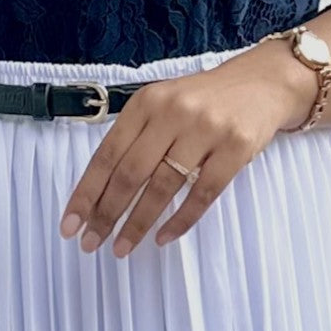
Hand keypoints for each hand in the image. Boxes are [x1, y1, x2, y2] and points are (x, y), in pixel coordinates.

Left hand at [58, 44, 311, 257]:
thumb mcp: (163, 103)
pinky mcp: (235, 148)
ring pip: (163, 187)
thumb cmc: (202, 100)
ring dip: (138, 223)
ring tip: (122, 247)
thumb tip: (99, 188)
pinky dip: (181, 220)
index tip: (70, 223)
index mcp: (147, 101)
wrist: (260, 83)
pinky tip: (163, 237)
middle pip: (131, 172)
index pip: (108, 152)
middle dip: (106, 213)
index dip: (86, 191)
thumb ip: (136, 135)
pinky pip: (202, 193)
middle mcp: (173, 112)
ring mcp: (205, 129)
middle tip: (91, 243)